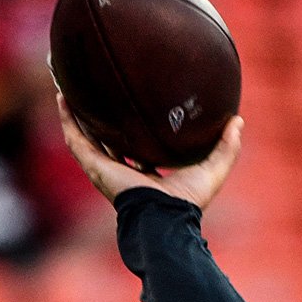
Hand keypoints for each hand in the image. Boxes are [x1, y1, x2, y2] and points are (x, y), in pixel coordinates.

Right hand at [57, 95, 241, 209]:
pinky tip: (63, 95)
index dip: (137, 129)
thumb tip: (238, 120)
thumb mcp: (213, 169)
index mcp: (148, 174)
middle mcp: (123, 171)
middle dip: (102, 117)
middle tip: (99, 89)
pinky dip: (68, 118)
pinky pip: (76, 138)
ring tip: (71, 84)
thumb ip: (227, 147)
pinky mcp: (94, 166)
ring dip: (77, 112)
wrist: (164, 217)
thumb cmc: (189, 201)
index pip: (139, 148)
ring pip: (86, 135)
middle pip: (108, 139)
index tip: (137, 106)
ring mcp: (105, 168)